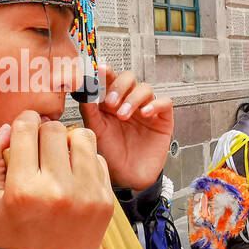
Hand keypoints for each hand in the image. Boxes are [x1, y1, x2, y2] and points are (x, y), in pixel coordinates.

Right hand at [0, 111, 114, 248]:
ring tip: (60, 155)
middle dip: (44, 131)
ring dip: (68, 141)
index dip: (23, 121)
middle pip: (54, 129)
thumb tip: (7, 129)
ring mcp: (86, 194)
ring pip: (82, 137)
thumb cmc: (13, 237)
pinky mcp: (105, 200)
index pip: (27, 128)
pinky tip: (73, 175)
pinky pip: (99, 159)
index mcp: (23, 189)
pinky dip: (85, 161)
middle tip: (40, 145)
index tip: (24, 127)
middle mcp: (57, 189)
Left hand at [79, 63, 173, 190]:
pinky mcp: (162, 119)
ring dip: (133, 98)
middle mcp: (128, 102)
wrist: (128, 177)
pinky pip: (164, 103)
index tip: (99, 71)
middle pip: (129, 78)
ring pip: (145, 88)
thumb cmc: (111, 155)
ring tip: (123, 115)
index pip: (110, 79)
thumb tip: (84, 91)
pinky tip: (145, 114)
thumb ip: (90, 111)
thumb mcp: (96, 132)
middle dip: (119, 86)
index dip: (106, 72)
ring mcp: (146, 109)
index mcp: (110, 102)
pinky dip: (155, 104)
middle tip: (111, 103)